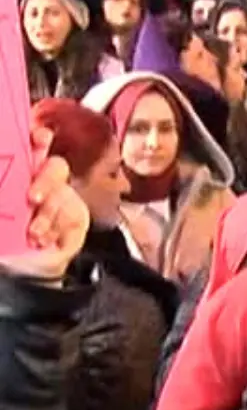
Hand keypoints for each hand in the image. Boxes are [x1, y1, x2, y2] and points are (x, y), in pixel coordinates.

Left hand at [3, 129, 89, 282]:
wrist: (26, 272)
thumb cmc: (7, 241)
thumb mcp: (1, 211)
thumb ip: (4, 194)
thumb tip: (5, 181)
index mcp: (20, 175)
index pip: (32, 148)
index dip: (38, 138)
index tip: (40, 137)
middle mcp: (42, 183)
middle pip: (55, 166)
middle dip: (46, 178)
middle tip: (34, 198)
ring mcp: (62, 198)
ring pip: (63, 193)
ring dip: (48, 213)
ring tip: (33, 231)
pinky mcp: (76, 215)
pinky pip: (72, 214)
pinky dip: (56, 228)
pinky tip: (43, 238)